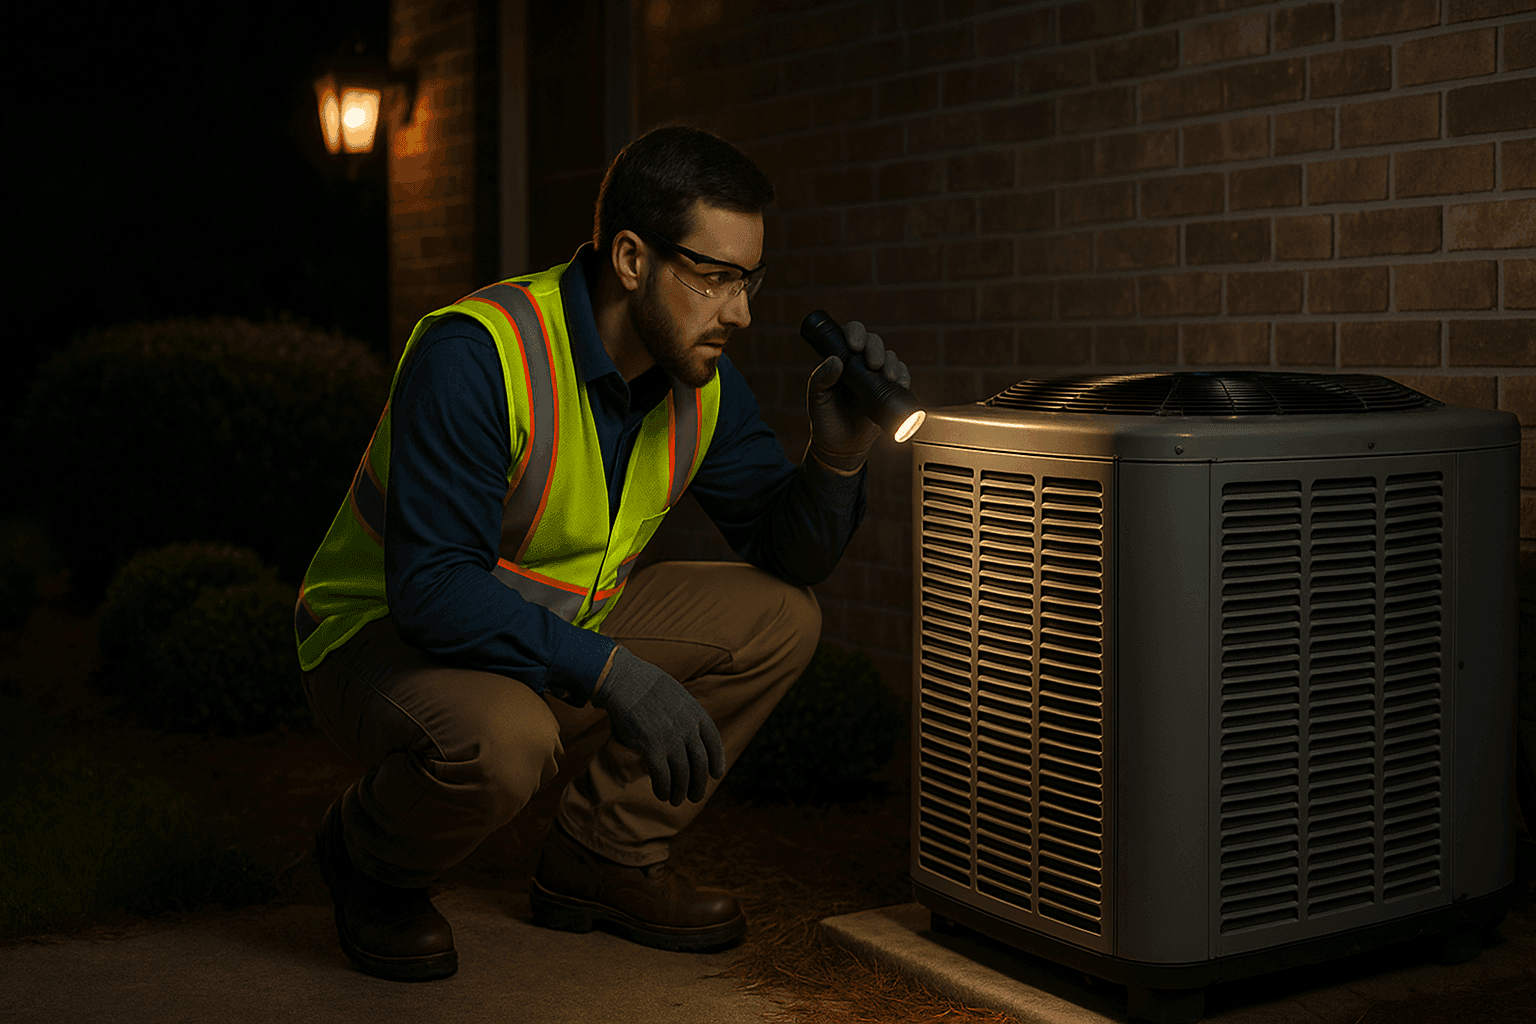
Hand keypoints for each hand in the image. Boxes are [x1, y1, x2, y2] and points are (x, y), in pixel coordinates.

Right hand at [592, 646, 725, 805]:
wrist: (626, 681)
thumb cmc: (648, 687)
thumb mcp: (677, 695)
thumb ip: (686, 716)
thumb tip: (687, 737)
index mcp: (697, 713)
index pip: (714, 742)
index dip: (717, 760)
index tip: (716, 774)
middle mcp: (688, 728)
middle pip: (700, 764)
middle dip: (699, 784)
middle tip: (695, 796)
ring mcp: (671, 739)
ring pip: (683, 775)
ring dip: (680, 792)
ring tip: (675, 800)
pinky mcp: (651, 747)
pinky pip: (662, 776)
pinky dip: (664, 789)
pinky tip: (661, 794)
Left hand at [807, 321, 909, 471]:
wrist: (841, 447)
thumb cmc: (826, 420)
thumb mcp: (817, 400)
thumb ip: (820, 380)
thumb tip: (834, 360)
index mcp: (840, 359)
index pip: (850, 335)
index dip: (855, 334)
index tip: (855, 346)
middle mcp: (859, 363)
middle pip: (874, 343)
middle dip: (876, 349)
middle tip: (874, 364)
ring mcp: (876, 377)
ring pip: (890, 358)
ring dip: (892, 363)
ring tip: (888, 377)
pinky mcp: (889, 391)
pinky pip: (902, 377)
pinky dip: (904, 377)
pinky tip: (901, 384)